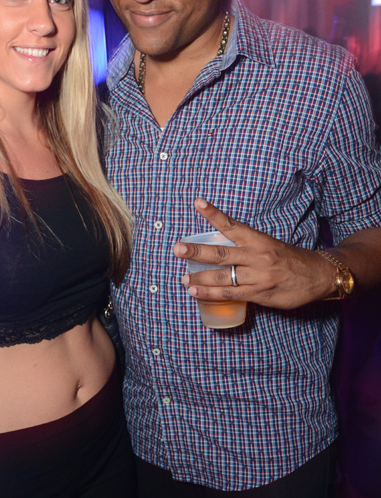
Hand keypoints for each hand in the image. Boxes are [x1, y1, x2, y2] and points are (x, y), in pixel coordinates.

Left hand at [173, 199, 334, 309]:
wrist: (319, 276)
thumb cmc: (291, 259)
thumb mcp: (271, 246)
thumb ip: (248, 249)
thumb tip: (222, 253)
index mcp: (258, 240)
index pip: (232, 225)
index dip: (213, 214)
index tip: (198, 203)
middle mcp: (256, 256)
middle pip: (221, 254)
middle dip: (197, 251)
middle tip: (178, 249)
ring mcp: (257, 277)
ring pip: (222, 277)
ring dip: (200, 278)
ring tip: (183, 278)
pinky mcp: (259, 294)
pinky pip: (230, 294)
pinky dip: (211, 294)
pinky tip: (197, 292)